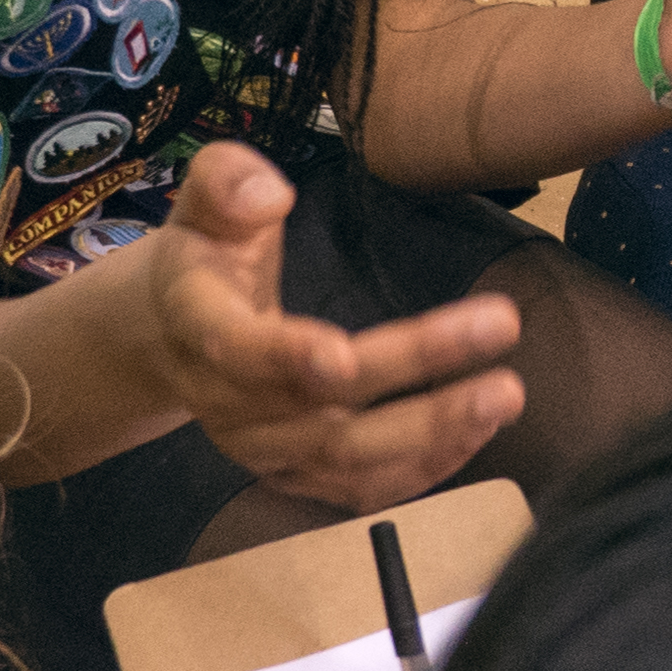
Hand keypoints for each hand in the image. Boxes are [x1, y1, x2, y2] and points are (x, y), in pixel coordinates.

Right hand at [104, 139, 526, 502]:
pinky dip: (422, 467)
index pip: (237, 347)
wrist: (169, 338)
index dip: (287, 355)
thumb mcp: (201, 205)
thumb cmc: (204, 259)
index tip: (342, 354)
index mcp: (199, 324)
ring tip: (503, 394)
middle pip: (320, 403)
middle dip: (411, 368)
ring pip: (347, 457)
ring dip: (431, 432)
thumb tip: (269, 192)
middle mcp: (227, 401)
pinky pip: (360, 487)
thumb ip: (226, 183)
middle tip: (499, 325)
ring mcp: (262, 448)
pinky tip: (478, 429)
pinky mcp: (295, 475)